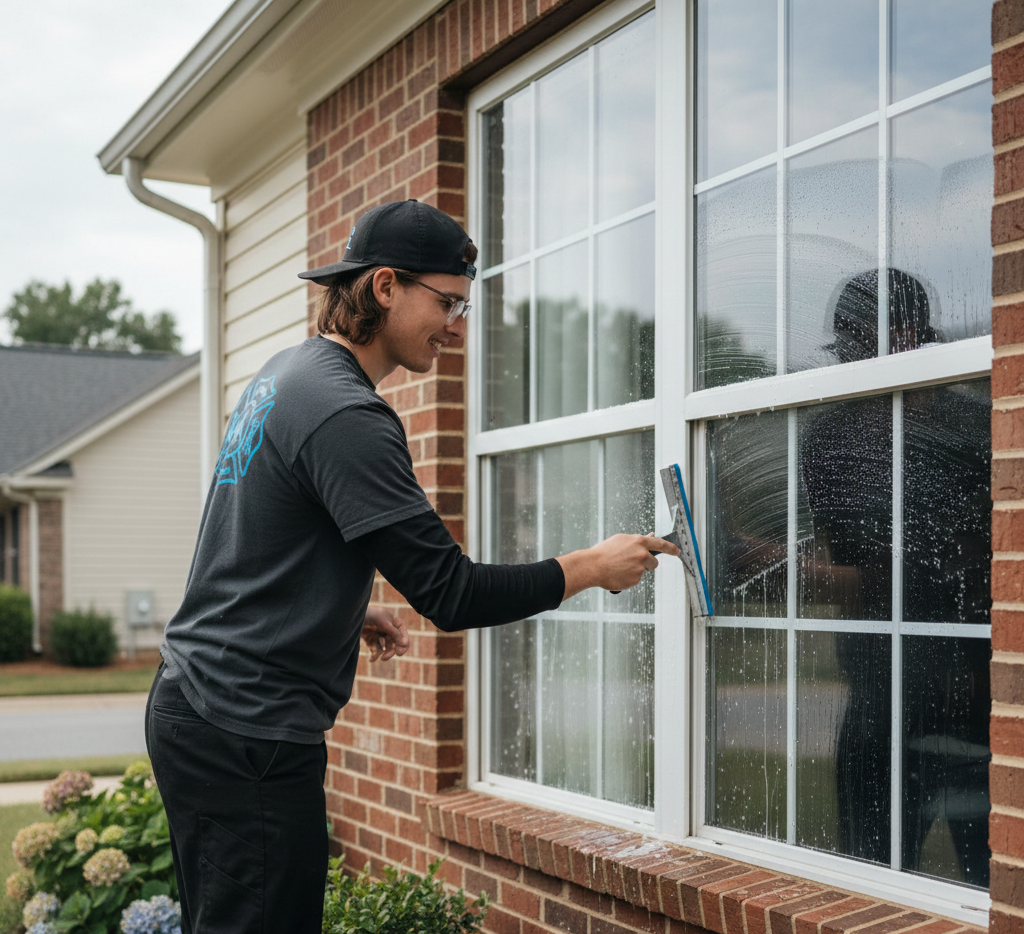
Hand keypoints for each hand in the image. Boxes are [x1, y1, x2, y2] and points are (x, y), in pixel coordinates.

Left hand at [361, 606, 409, 661]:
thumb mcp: (384, 623)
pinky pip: (376, 649)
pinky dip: (374, 655)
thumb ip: (395, 633)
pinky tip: (371, 659)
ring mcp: (379, 634)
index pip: (402, 633)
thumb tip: (404, 643)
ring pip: (386, 647)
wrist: (353, 615)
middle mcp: (388, 629)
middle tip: (388, 657)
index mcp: (394, 622)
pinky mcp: (371, 640)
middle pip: (394, 642)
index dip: (404, 642)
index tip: (400, 652)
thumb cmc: (371, 615)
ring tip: (382, 659)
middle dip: (392, 650)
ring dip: (385, 654)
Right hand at [556, 533, 679, 599]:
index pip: (661, 544)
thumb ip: (637, 540)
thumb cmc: (604, 552)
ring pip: (643, 571)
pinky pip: (635, 579)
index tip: (677, 551)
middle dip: (647, 564)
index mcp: (639, 541)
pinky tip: (618, 574)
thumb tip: (650, 537)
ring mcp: (639, 568)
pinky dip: (629, 578)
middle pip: (654, 562)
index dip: (671, 548)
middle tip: (633, 563)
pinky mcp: (635, 580)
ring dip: (636, 571)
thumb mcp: (621, 540)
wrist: (593, 566)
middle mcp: (642, 554)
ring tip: (620, 567)